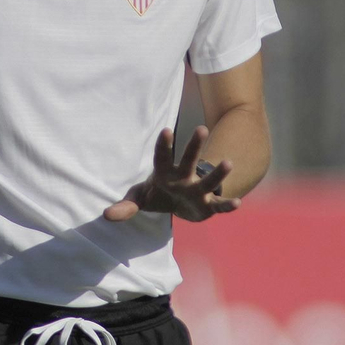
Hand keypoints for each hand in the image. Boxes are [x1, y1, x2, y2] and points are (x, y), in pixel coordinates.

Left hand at [103, 126, 238, 222]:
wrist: (179, 206)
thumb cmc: (158, 195)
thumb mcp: (140, 199)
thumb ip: (125, 206)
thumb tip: (106, 216)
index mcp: (164, 172)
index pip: (162, 156)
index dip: (163, 145)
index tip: (166, 130)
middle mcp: (184, 177)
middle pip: (189, 160)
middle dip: (194, 146)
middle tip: (201, 128)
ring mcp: (198, 190)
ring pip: (208, 180)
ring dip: (217, 173)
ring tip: (228, 162)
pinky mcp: (208, 205)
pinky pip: (219, 205)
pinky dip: (228, 205)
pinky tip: (238, 203)